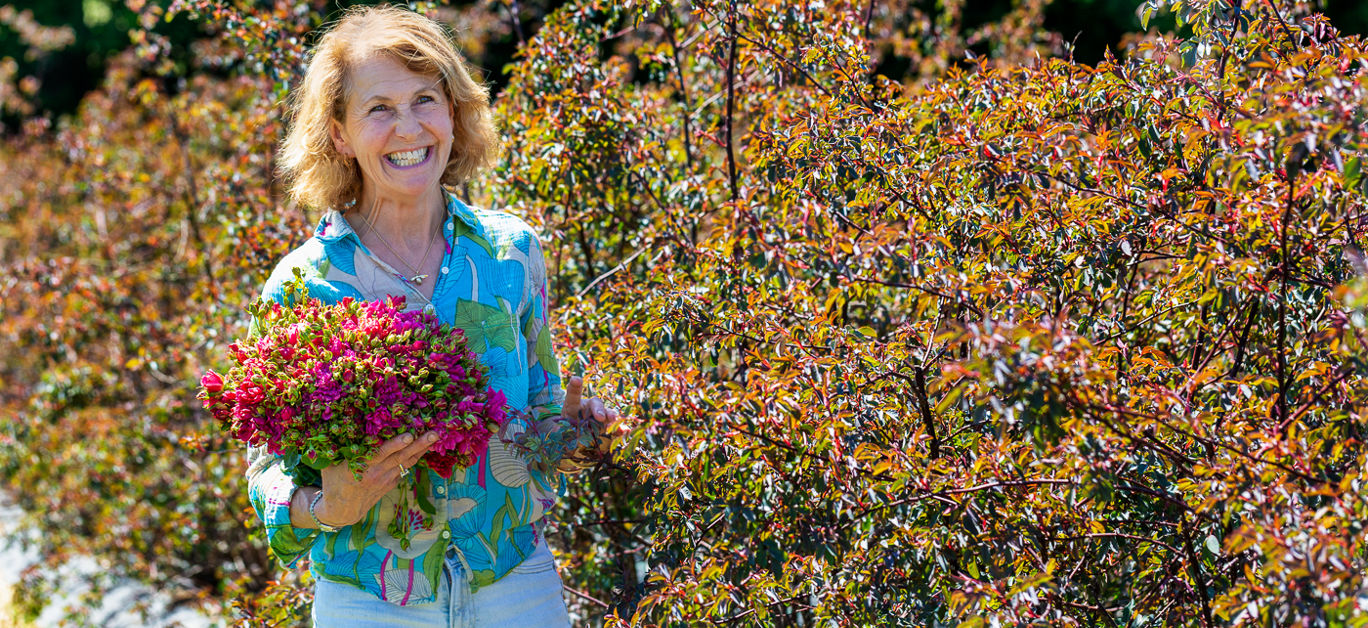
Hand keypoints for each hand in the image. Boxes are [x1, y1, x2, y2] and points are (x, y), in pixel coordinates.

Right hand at [314, 431, 438, 526]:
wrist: (342, 511)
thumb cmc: (334, 482)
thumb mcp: (330, 465)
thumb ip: (336, 448)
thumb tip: (338, 424)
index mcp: (360, 467)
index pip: (381, 454)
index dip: (395, 445)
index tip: (409, 435)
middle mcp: (376, 473)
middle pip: (401, 457)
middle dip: (418, 444)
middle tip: (435, 433)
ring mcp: (386, 479)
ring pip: (407, 462)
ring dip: (422, 449)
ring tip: (435, 437)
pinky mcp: (391, 483)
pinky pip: (405, 468)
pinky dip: (415, 457)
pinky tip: (425, 447)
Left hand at [558, 375, 622, 454]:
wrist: (572, 438)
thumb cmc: (564, 430)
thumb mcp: (558, 430)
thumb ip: (559, 430)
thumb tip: (558, 432)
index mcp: (573, 406)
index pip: (573, 395)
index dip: (575, 386)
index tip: (576, 379)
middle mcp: (588, 408)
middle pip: (594, 403)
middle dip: (598, 408)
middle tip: (600, 417)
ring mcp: (599, 417)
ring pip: (607, 413)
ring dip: (611, 415)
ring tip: (613, 420)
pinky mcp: (606, 427)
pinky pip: (615, 427)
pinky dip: (619, 429)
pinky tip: (623, 431)